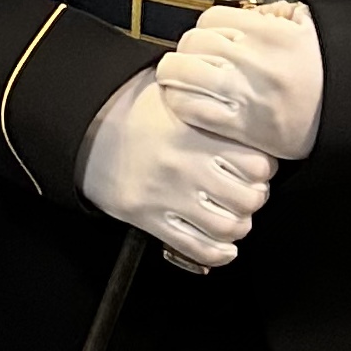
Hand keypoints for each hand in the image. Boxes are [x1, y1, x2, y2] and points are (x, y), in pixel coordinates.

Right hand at [77, 69, 273, 267]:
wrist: (86, 130)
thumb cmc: (135, 111)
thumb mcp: (177, 97)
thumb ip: (213, 111)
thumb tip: (251, 117)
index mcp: (194, 134)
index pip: (257, 164)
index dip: (263, 169)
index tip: (257, 168)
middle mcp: (184, 166)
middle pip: (249, 198)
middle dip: (254, 198)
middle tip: (247, 192)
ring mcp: (166, 196)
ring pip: (228, 227)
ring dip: (238, 226)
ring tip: (233, 216)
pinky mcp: (148, 218)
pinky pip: (196, 247)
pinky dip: (218, 253)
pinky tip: (222, 244)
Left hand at [156, 0, 323, 160]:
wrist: (345, 117)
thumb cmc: (327, 75)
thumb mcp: (308, 29)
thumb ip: (275, 13)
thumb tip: (246, 12)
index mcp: (271, 34)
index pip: (212, 18)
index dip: (205, 27)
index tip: (210, 38)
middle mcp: (255, 62)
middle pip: (193, 43)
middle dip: (189, 49)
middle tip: (194, 58)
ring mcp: (245, 94)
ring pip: (183, 73)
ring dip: (175, 74)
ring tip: (180, 77)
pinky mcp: (241, 126)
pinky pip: (192, 108)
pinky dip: (180, 102)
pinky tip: (184, 99)